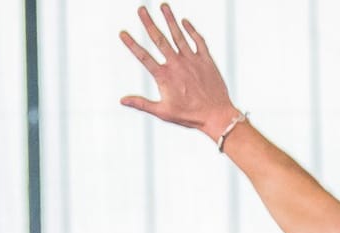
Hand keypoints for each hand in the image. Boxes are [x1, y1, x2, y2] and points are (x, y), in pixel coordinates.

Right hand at [119, 5, 238, 137]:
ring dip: (170, 19)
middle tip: (141, 9)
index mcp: (165, 77)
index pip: (143, 56)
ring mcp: (192, 60)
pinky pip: (198, 40)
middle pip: (159, 39)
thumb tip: (122, 100)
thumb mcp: (162, 112)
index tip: (123, 32)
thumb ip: (141, 103)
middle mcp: (177, 64)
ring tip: (163, 6)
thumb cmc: (189, 116)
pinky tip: (185, 21)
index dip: (132, 44)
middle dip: (149, 23)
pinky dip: (191, 30)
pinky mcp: (206, 59)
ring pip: (178, 35)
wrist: (216, 115)